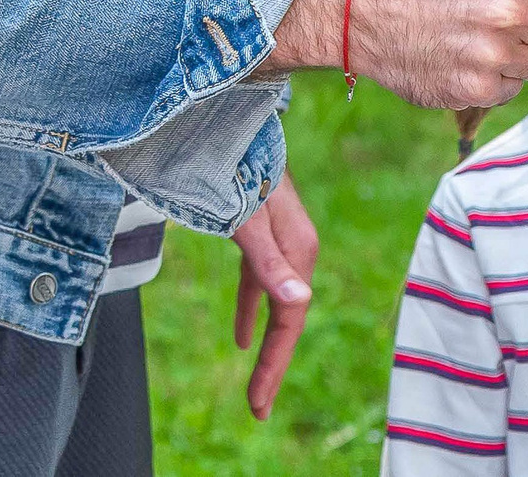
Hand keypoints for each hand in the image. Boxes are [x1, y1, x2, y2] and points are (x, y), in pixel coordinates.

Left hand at [230, 172, 318, 418]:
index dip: (274, 364)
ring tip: (256, 385)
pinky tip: (241, 335)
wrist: (229, 118)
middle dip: (273, 364)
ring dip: (266, 344)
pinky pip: (261, 282)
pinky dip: (251, 310)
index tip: (257, 405)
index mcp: (298, 248)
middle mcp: (296, 247)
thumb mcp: (246, 216)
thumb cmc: (236, 164)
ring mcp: (281, 239)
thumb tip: (297, 299)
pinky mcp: (263, 231)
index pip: (290, 317)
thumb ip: (269, 260)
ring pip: (275, 302)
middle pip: (288, 316)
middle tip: (258, 409)